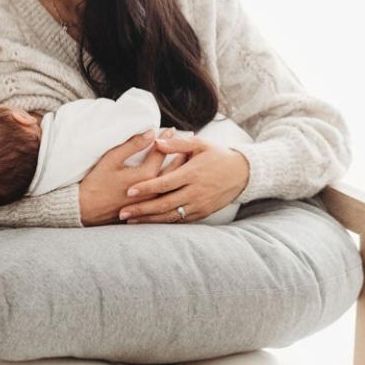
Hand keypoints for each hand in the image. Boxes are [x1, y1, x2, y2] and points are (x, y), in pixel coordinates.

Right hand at [78, 128, 182, 225]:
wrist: (87, 209)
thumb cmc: (97, 182)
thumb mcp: (112, 159)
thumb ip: (132, 145)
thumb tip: (150, 132)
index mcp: (146, 175)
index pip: (162, 152)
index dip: (167, 138)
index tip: (172, 129)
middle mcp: (154, 189)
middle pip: (174, 167)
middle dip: (181, 153)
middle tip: (188, 142)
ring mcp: (153, 200)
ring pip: (173, 181)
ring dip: (181, 167)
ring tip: (187, 156)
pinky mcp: (150, 207)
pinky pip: (167, 192)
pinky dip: (174, 182)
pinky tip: (177, 176)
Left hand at [118, 135, 249, 223]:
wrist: (242, 173)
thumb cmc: (217, 155)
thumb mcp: (200, 144)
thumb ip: (177, 144)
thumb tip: (155, 141)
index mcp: (192, 173)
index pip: (164, 183)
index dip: (146, 188)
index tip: (128, 191)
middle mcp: (195, 192)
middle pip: (164, 204)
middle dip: (141, 209)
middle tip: (122, 213)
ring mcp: (199, 205)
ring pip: (170, 216)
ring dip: (149, 220)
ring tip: (131, 221)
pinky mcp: (202, 213)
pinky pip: (180, 220)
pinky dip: (164, 223)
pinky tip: (149, 223)